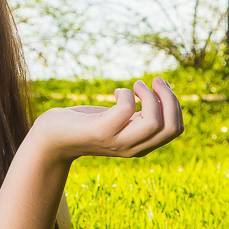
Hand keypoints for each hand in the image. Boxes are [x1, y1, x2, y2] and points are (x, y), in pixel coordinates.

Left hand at [28, 77, 183, 162]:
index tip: (160, 87)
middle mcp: (133, 147)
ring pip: (155, 122)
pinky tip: (116, 92)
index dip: (175, 104)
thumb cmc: (85, 124)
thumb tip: (163, 89)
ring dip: (151, 96)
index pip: (176, 129)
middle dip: (170, 98)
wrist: (52, 138)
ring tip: (136, 84)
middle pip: (172, 127)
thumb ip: (138, 114)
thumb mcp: (118, 120)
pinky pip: (126, 111)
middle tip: (155, 81)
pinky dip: (126, 94)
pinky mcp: (100, 132)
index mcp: (142, 144)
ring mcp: (117, 141)